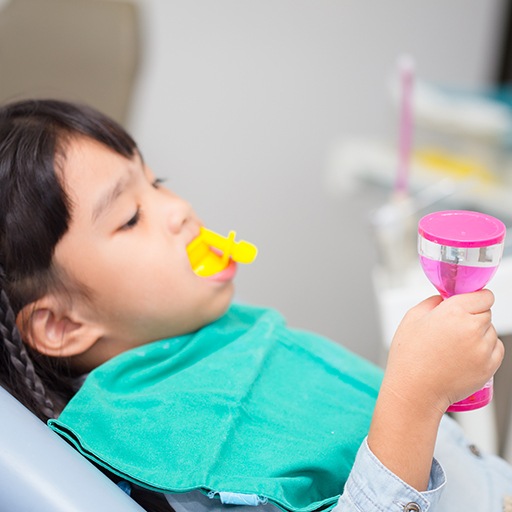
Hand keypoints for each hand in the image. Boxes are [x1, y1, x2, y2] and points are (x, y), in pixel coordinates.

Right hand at [383, 289, 503, 414]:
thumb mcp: (412, 318)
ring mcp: (483, 348)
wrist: (415, 390)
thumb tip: (444, 298)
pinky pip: (496, 350)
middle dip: (473, 317)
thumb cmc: (409, 357)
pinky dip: (486, 350)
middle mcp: (472, 328)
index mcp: (453, 312)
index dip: (475, 299)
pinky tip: (465, 356)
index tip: (468, 303)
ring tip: (456, 346)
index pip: (483, 296)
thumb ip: (432, 302)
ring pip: (491, 332)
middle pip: (486, 313)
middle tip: (453, 329)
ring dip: (479, 334)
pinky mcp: (489, 367)